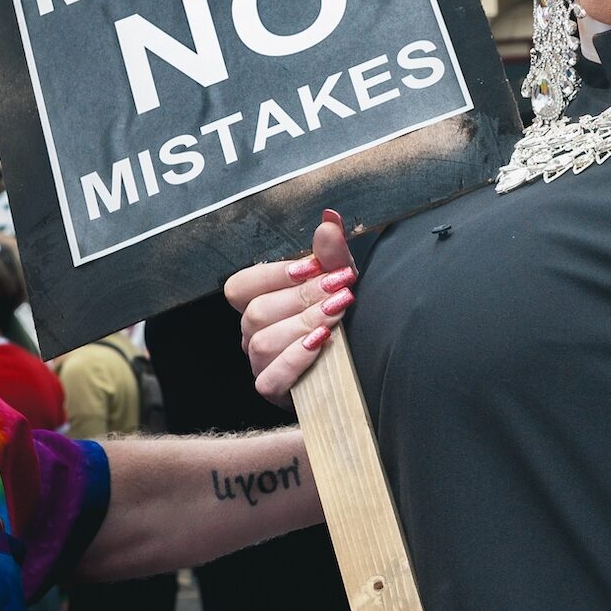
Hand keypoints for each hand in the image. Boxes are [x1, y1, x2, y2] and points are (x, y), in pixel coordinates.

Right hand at [224, 211, 355, 406]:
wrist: (369, 362)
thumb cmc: (343, 316)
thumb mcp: (341, 281)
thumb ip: (331, 252)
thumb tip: (329, 219)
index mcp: (260, 303)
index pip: (241, 286)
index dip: (274, 275)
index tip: (313, 266)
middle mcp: (253, 333)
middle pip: (257, 312)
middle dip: (303, 297)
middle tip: (340, 288)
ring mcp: (260, 364)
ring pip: (262, 342)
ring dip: (303, 324)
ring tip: (337, 313)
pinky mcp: (274, 391)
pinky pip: (271, 377)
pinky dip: (296, 358)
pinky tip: (322, 344)